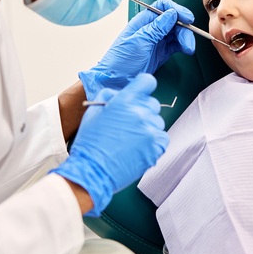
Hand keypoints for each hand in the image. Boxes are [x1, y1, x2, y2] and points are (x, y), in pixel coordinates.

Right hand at [52, 73, 168, 216]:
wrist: (93, 171)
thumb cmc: (90, 142)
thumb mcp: (93, 111)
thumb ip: (109, 96)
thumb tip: (121, 94)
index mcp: (125, 101)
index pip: (147, 82)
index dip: (143, 87)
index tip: (139, 94)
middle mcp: (141, 113)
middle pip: (153, 103)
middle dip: (142, 110)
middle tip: (129, 123)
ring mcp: (150, 131)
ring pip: (157, 122)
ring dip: (147, 127)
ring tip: (130, 138)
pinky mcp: (156, 147)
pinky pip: (162, 137)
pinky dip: (153, 140)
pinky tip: (138, 146)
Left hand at [79, 0, 195, 99]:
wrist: (114, 81)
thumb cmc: (120, 61)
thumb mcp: (139, 42)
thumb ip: (156, 28)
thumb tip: (172, 13)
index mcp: (143, 21)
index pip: (163, 6)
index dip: (177, 9)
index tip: (188, 18)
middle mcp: (151, 28)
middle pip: (174, 20)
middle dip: (184, 28)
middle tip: (188, 41)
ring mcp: (157, 40)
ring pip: (177, 33)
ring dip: (185, 38)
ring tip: (188, 49)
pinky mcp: (161, 52)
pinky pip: (176, 44)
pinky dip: (183, 45)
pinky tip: (186, 50)